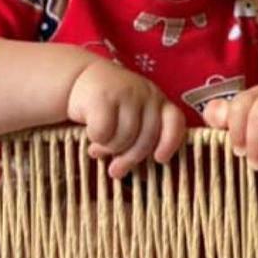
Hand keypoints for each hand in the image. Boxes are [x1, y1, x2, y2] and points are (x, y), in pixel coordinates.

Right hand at [67, 59, 186, 178]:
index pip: (174, 121)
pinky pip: (104, 132)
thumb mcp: (132, 118)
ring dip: (109, 149)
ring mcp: (126, 93)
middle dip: (129, 159)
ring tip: (98, 149)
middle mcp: (147, 94)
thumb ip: (141, 140)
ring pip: (124, 137)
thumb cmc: (112, 107)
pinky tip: (91, 137)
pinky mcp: (104, 95)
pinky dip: (96, 139)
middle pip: (146, 138)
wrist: (82, 79)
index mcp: (158, 101)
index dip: (170, 142)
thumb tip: (144, 177)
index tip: (159, 159)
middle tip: (115, 170)